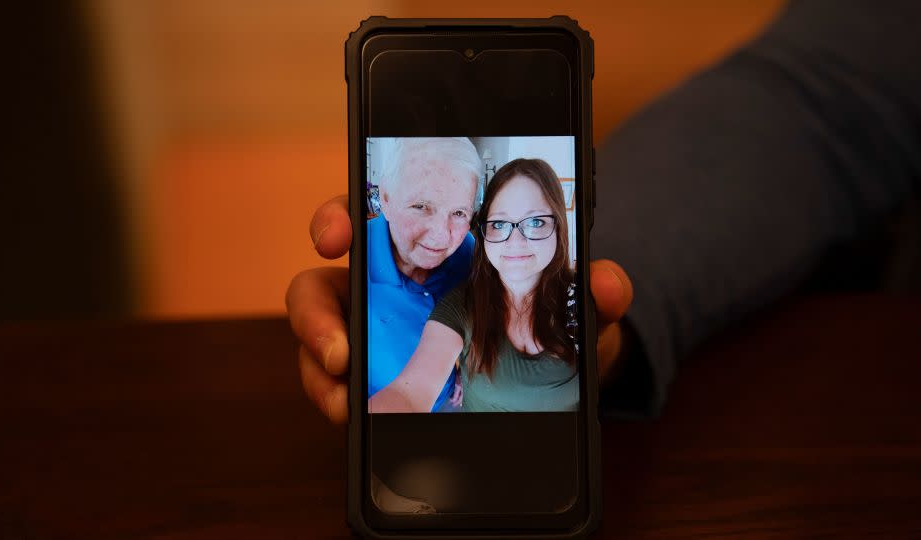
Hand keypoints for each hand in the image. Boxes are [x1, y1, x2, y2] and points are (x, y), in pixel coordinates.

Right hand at [286, 195, 633, 422]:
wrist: (553, 382)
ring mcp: (376, 336)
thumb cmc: (549, 326)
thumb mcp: (573, 307)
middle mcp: (390, 290)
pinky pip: (337, 386)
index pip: (371, 220)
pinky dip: (336, 400)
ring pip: (322, 339)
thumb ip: (593, 293)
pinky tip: (353, 417)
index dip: (339, 216)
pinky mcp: (376, 379)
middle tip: (338, 349)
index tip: (336, 235)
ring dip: (319, 368)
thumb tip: (607, 283)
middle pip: (323, 284)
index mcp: (429, 253)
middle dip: (314, 312)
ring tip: (346, 401)